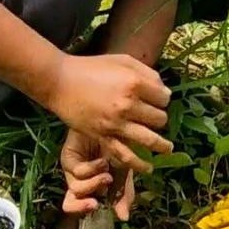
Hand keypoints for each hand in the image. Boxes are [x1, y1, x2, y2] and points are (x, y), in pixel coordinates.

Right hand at [47, 53, 172, 173]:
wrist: (60, 81)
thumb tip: (164, 91)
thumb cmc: (92, 67)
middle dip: (161, 118)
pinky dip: (139, 164)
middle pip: (159, 118)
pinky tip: (148, 168)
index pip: (164, 98)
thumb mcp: (123, 61)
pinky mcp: (102, 136)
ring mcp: (115, 123)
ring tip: (167, 148)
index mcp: (134, 83)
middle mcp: (128, 105)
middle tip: (155, 117)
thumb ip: (147, 73)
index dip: (163, 99)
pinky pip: (125, 155)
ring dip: (162, 146)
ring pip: (149, 139)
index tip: (158, 99)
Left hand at [61, 130, 136, 218]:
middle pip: (70, 203)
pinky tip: (103, 161)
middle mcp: (79, 179)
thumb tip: (124, 218)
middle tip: (95, 204)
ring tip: (108, 175)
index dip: (84, 211)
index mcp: (91, 185)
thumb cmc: (118, 144)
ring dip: (94, 184)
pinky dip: (92, 169)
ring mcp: (72, 168)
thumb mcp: (124, 170)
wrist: (113, 121)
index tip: (100, 209)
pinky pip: (77, 171)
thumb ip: (123, 193)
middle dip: (82, 207)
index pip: (81, 206)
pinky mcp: (68, 156)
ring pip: (75, 189)